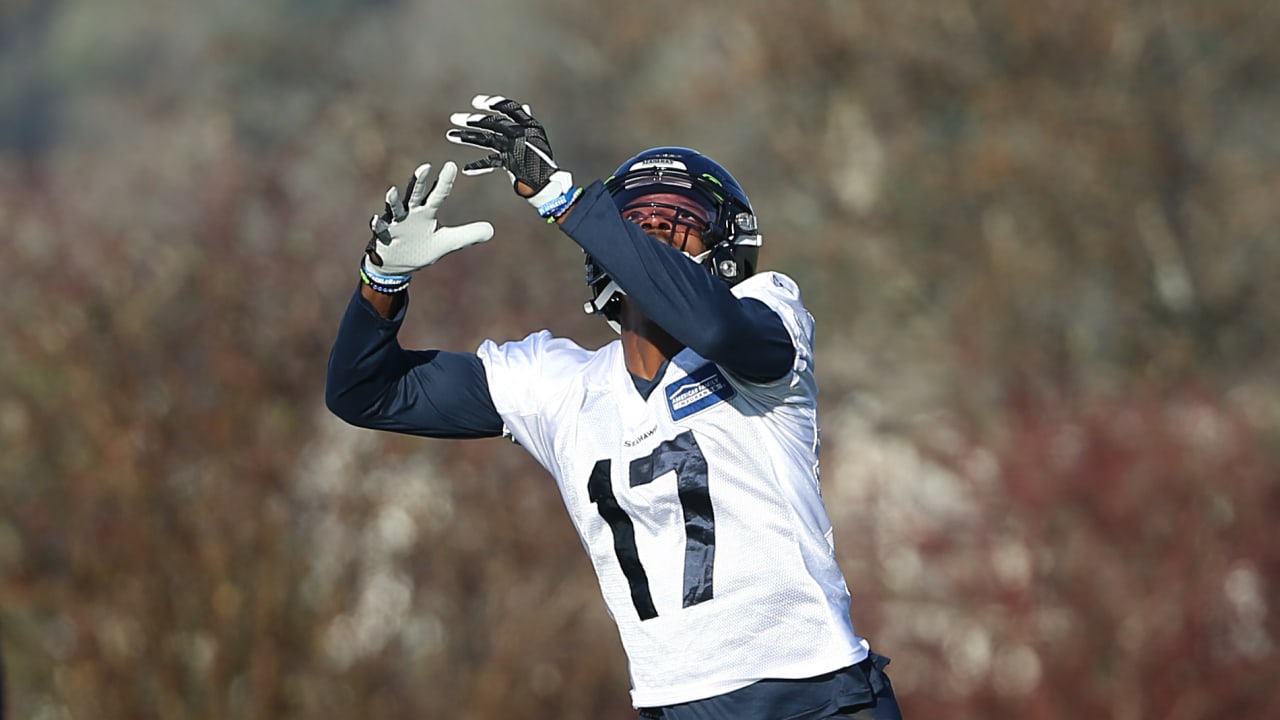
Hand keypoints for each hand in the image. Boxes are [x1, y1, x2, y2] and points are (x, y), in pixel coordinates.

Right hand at [361, 161, 493, 292]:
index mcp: (426, 213)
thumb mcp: (446, 243)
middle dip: (419, 181)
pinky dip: (378, 225)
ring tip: (392, 191)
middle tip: (425, 167)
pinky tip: (376, 221)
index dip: (444, 181)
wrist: (396, 266)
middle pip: (415, 194)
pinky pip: (379, 230)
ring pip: (394, 209)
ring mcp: (394, 224)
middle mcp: (409, 214)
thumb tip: (491, 230)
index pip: (437, 195)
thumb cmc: (419, 248)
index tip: (451, 165)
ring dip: (393, 200)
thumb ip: (467, 235)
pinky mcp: (382, 237)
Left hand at [446, 94, 579, 219]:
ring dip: (467, 137)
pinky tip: (466, 169)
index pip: (510, 108)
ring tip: (450, 135)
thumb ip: (527, 122)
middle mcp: (523, 133)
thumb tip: (524, 106)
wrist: (548, 183)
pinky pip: (490, 162)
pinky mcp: (511, 163)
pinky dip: (478, 166)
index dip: (493, 103)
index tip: (475, 102)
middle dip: (473, 120)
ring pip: (487, 139)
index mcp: (530, 124)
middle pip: (494, 122)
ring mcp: (516, 148)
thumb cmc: (542, 159)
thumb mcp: (537, 137)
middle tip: (454, 118)